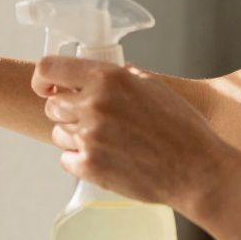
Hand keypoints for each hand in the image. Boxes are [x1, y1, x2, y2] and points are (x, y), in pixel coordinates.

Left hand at [32, 56, 237, 216]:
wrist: (198, 171)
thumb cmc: (183, 129)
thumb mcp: (156, 88)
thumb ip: (126, 77)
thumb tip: (111, 72)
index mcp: (107, 79)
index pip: (48, 68)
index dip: (43, 79)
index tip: (46, 88)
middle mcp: (93, 105)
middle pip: (52, 105)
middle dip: (66, 111)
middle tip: (92, 120)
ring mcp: (89, 137)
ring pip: (59, 133)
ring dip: (75, 137)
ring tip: (108, 142)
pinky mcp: (88, 166)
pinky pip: (67, 159)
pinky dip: (81, 161)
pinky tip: (107, 159)